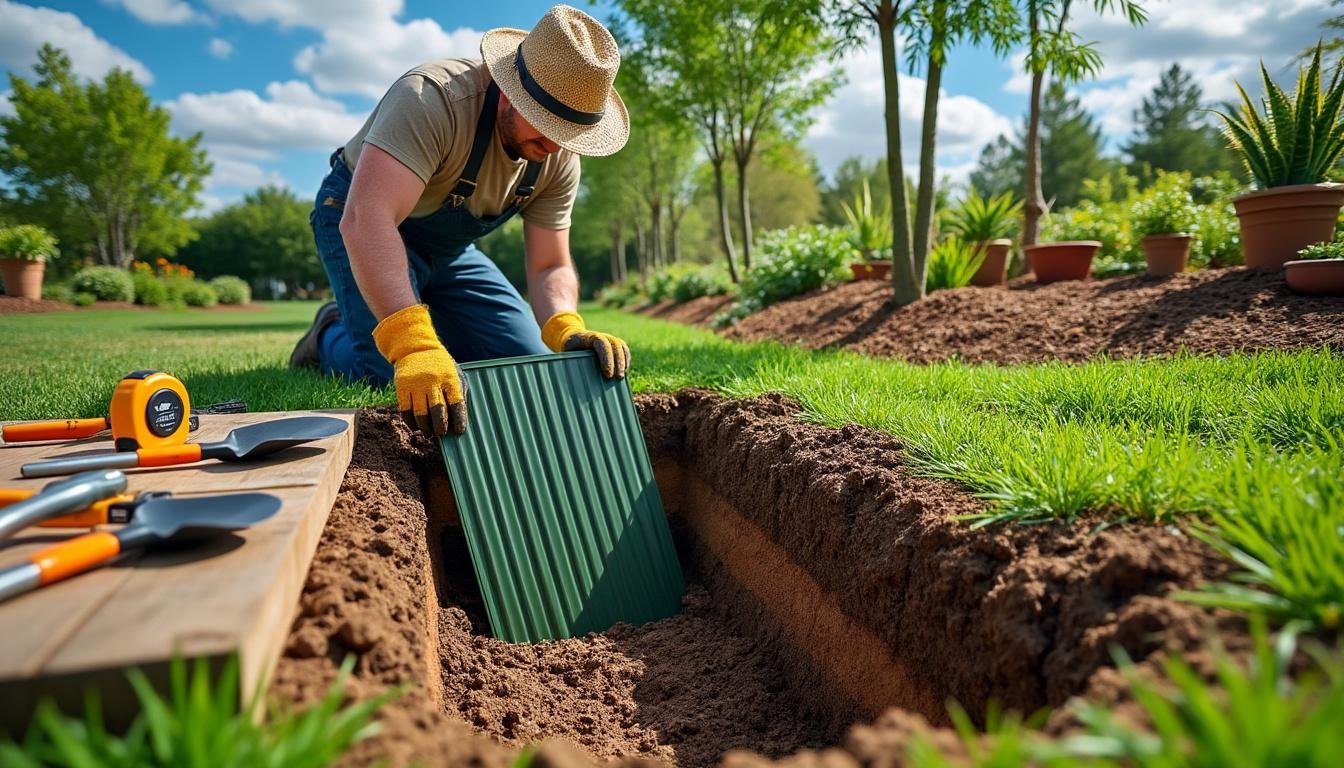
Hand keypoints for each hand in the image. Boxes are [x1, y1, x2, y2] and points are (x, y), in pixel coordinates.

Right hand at [372, 304, 467, 435]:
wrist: (415, 347)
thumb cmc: (440, 366)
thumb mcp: (455, 373)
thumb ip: (459, 393)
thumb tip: (459, 419)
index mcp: (450, 378)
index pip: (456, 403)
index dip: (459, 420)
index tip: (459, 431)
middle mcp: (433, 381)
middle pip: (438, 411)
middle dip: (441, 427)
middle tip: (442, 434)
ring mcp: (416, 384)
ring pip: (421, 414)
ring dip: (426, 428)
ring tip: (429, 433)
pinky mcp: (402, 387)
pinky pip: (406, 411)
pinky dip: (411, 422)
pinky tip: (416, 426)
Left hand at [541, 311, 629, 378]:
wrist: (573, 337)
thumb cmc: (569, 348)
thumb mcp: (567, 352)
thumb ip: (572, 361)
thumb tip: (577, 377)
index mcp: (588, 337)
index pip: (602, 344)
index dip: (607, 358)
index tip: (608, 374)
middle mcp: (601, 336)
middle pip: (615, 345)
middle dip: (618, 362)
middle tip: (617, 377)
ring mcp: (608, 338)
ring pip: (621, 346)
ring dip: (624, 361)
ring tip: (621, 376)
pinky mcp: (613, 344)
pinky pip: (623, 349)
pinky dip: (626, 359)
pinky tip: (624, 370)